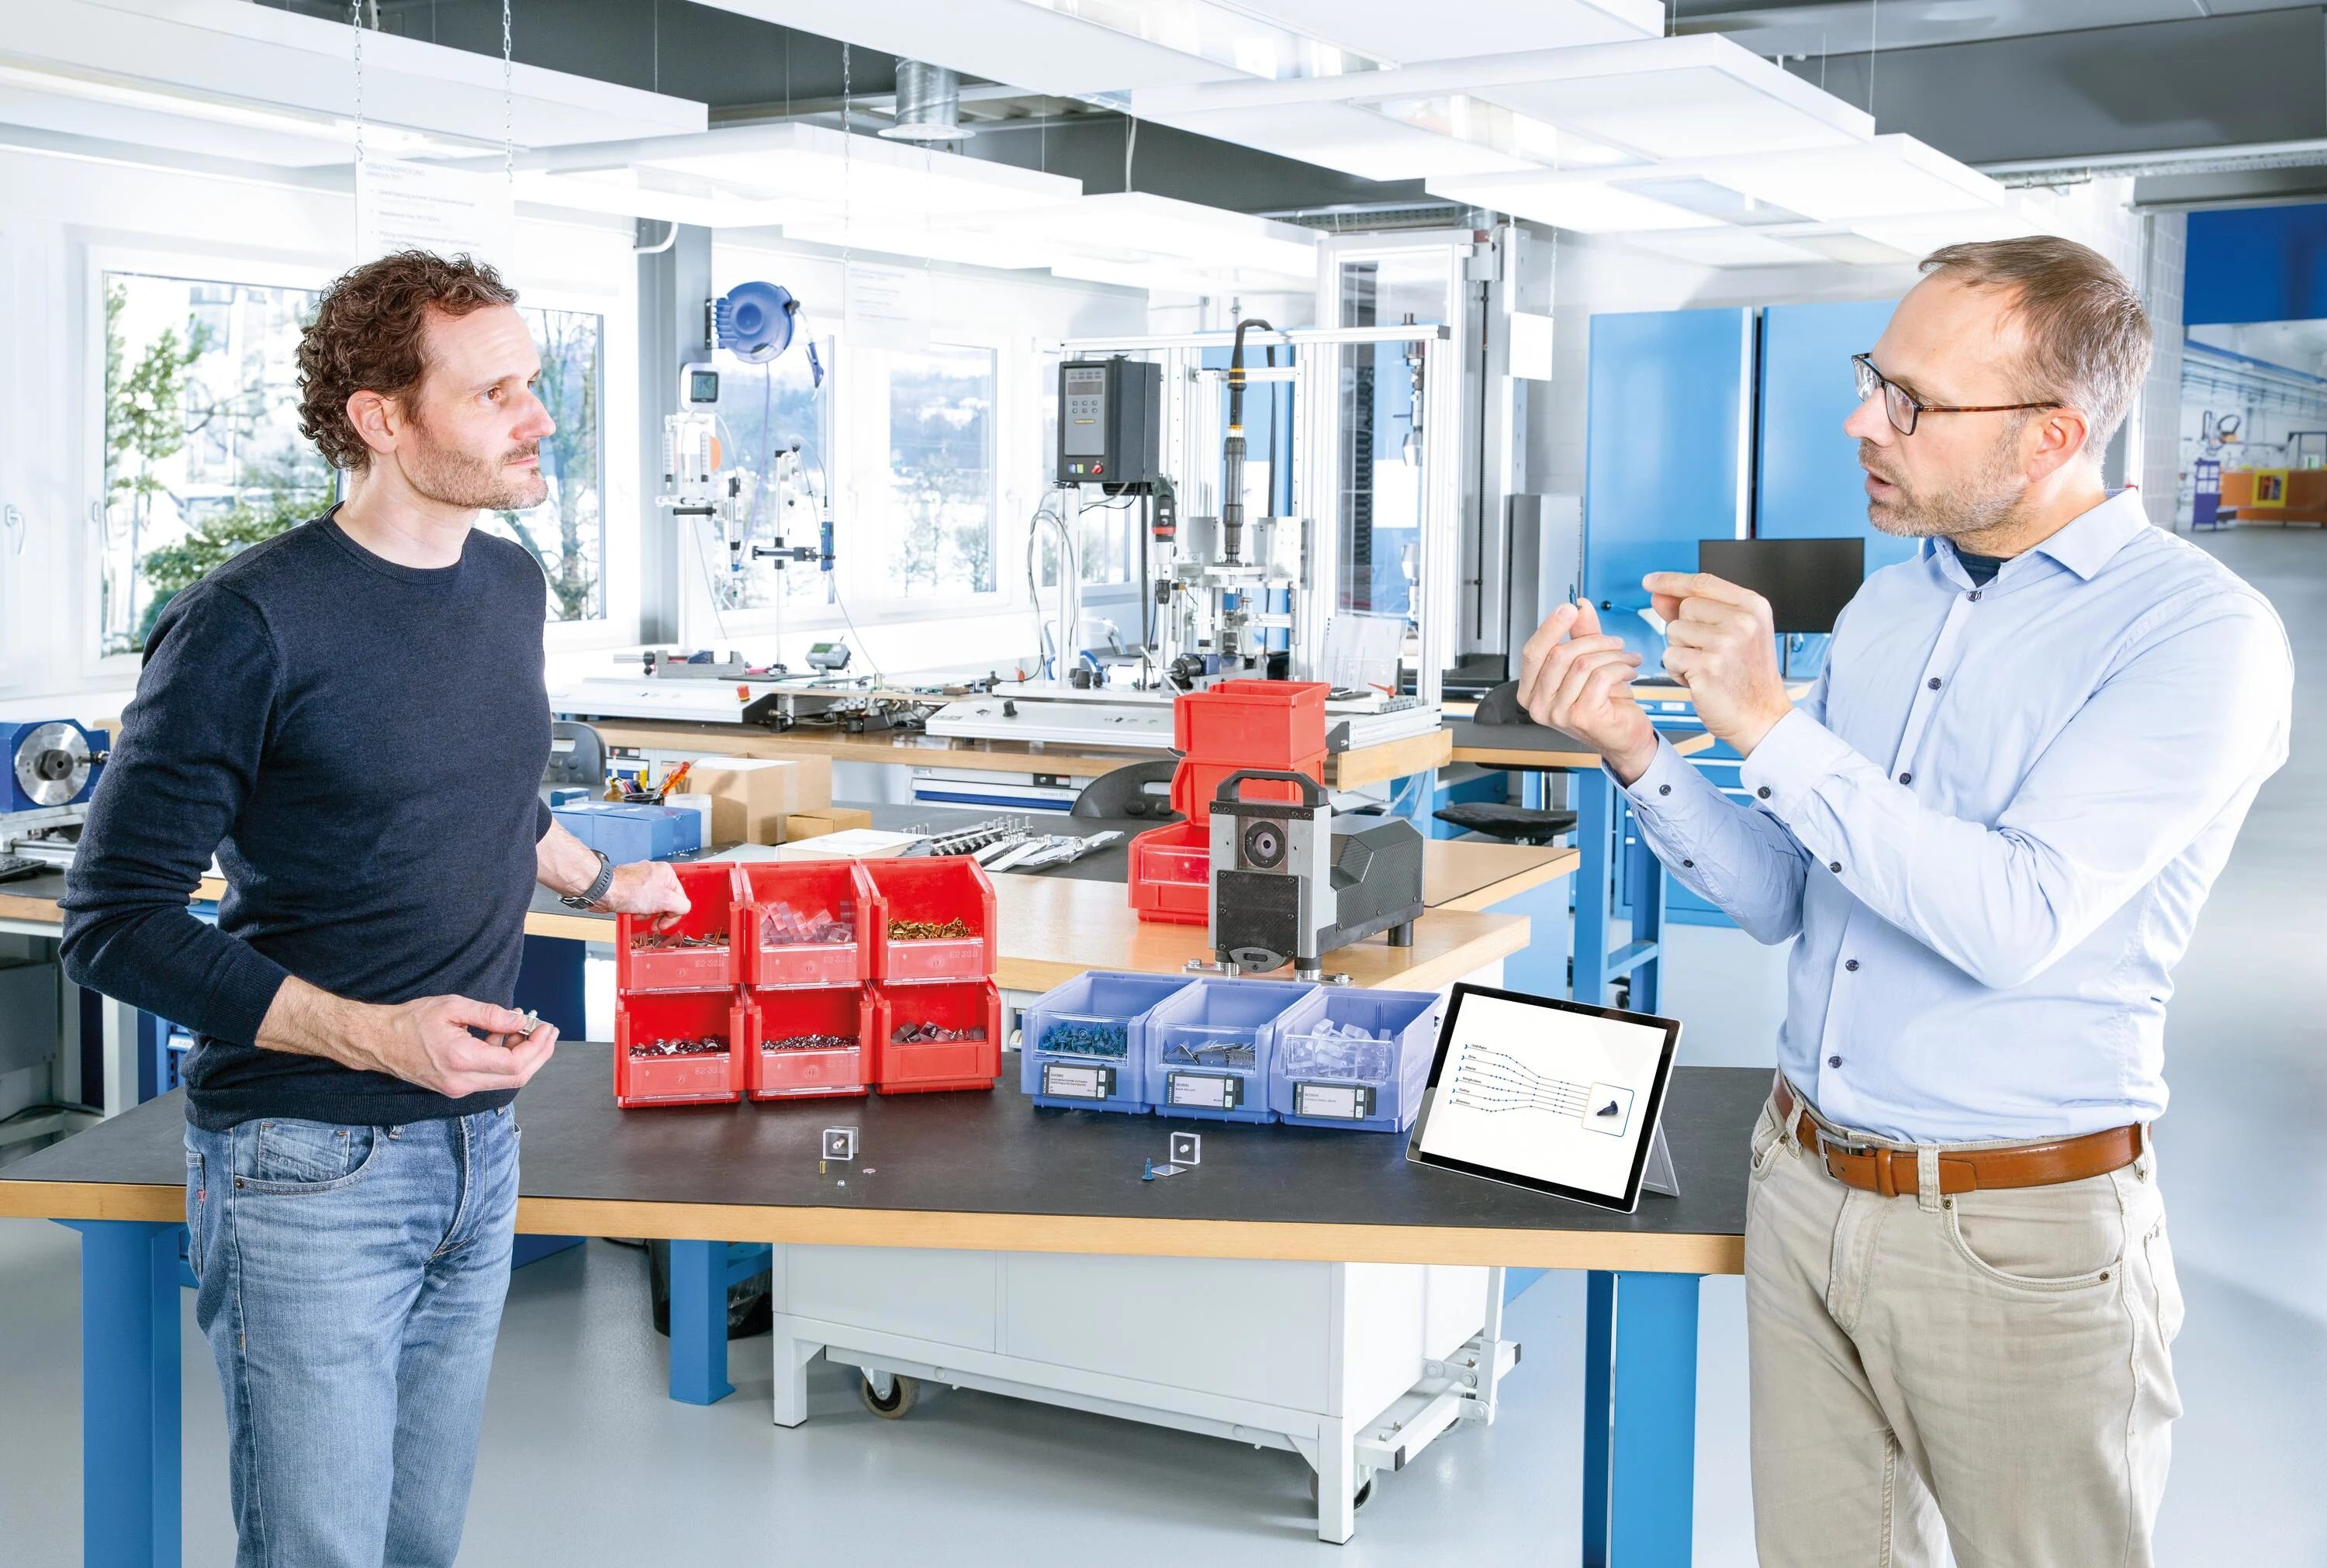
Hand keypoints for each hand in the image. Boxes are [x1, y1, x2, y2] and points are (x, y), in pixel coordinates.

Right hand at [256, 980, 559, 1097]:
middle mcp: (462, 1081)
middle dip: (538, 1054)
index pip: (515, 1064)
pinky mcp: (454, 1086)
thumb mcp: (452, 1007)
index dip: (537, 1047)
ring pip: (504, 1080)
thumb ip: (490, 1015)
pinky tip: (502, 1036)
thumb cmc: (409, 1021)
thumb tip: (520, 1019)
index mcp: (462, 1060)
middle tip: (547, 1031)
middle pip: (516, 1077)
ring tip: (525, 1028)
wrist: (377, 1041)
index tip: (546, 1027)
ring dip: (522, 1056)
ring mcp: (458, 1087)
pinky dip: (503, 1059)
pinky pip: (489, 1077)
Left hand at [603, 860, 688, 930]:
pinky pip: (641, 901)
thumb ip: (681, 906)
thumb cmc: (629, 891)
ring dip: (648, 913)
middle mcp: (655, 874)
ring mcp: (642, 879)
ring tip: (640, 914)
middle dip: (660, 914)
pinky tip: (633, 911)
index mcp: (667, 873)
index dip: (673, 914)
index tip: (664, 923)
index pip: (680, 898)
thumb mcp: (665, 901)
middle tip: (655, 924)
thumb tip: (682, 909)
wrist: (605, 891)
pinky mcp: (631, 887)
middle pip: (667, 901)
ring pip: (654, 902)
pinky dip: (639, 909)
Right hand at [1514, 599, 1657, 783]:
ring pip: (1583, 664)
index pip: (1532, 652)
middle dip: (1593, 640)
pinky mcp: (1582, 717)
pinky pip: (1600, 677)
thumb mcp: (1589, 664)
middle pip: (1559, 654)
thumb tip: (1579, 605)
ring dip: (1613, 655)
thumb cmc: (1605, 705)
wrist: (1624, 738)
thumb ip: (1581, 635)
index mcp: (1531, 691)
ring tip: (1627, 658)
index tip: (1569, 608)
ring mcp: (1559, 714)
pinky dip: (1620, 668)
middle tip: (1615, 641)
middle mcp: (1539, 706)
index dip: (1550, 627)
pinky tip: (1629, 671)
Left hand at [1642, 572, 1793, 754]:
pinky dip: (1677, 671)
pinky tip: (1699, 680)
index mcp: (1753, 606)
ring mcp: (1726, 643)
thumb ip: (1697, 611)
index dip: (1672, 581)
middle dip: (1686, 630)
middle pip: (1685, 608)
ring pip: (1674, 632)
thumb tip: (1659, 594)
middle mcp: (1742, 621)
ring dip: (1681, 652)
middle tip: (1710, 653)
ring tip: (1707, 667)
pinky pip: (1670, 656)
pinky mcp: (1707, 666)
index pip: (1702, 582)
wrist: (1761, 716)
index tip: (1651, 582)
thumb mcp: (1734, 635)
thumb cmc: (1747, 677)